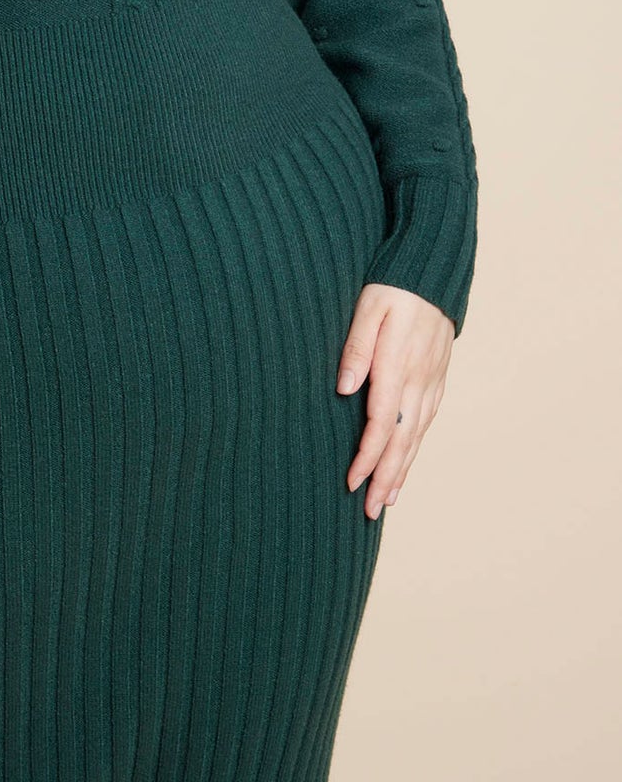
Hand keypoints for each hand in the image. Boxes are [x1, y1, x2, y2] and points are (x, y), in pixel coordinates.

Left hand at [337, 283, 454, 518]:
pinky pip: (427, 420)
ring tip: (388, 498)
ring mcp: (432, 380)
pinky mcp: (438, 377)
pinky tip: (409, 458)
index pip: (381, 425)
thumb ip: (356, 349)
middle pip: (402, 440)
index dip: (367, 457)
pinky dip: (416, 445)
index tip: (351, 482)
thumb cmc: (393, 286)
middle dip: (385, 478)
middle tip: (370, 510)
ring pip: (417, 434)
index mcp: (397, 366)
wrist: (433, 270)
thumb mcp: (368, 309)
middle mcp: (419, 381)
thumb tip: (344, 389)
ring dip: (403, 468)